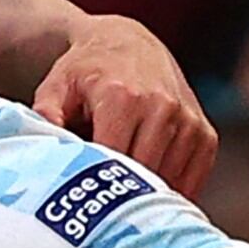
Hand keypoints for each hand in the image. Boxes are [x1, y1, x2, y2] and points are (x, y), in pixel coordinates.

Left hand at [34, 15, 214, 194]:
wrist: (126, 43)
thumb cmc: (84, 72)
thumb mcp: (54, 88)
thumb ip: (45, 118)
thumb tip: (43, 151)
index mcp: (123, 98)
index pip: (114, 163)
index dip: (97, 186)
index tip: (82, 199)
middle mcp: (162, 107)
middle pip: (143, 176)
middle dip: (121, 195)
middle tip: (100, 204)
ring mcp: (188, 122)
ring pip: (169, 182)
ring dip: (146, 195)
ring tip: (123, 190)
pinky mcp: (205, 135)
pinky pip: (193, 180)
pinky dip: (171, 192)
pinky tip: (149, 190)